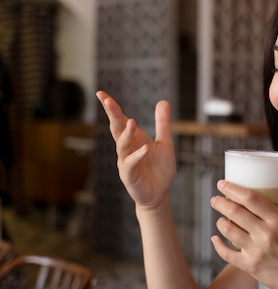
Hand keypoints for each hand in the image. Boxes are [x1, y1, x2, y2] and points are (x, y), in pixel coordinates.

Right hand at [96, 91, 176, 208]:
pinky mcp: (130, 176)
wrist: (160, 194)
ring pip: (122, 146)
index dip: (112, 108)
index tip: (101, 93)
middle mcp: (126, 149)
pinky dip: (137, 155)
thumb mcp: (165, 142)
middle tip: (106, 100)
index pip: (120, 121)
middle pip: (116, 129)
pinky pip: (131, 164)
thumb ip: (162, 123)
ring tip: (132, 121)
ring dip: (126, 134)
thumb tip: (163, 101)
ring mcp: (126, 163)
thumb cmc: (160, 169)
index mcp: (133, 140)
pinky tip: (146, 148)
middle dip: (112, 115)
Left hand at [210, 180, 277, 288]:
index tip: (223, 184)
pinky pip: (226, 253)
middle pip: (235, 211)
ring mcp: (256, 251)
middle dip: (221, 202)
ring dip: (220, 221)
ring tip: (220, 218)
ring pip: (228, 230)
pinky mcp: (250, 266)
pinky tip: (215, 238)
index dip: (233, 188)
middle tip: (215, 199)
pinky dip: (217, 244)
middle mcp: (266, 234)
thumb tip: (271, 201)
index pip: (251, 198)